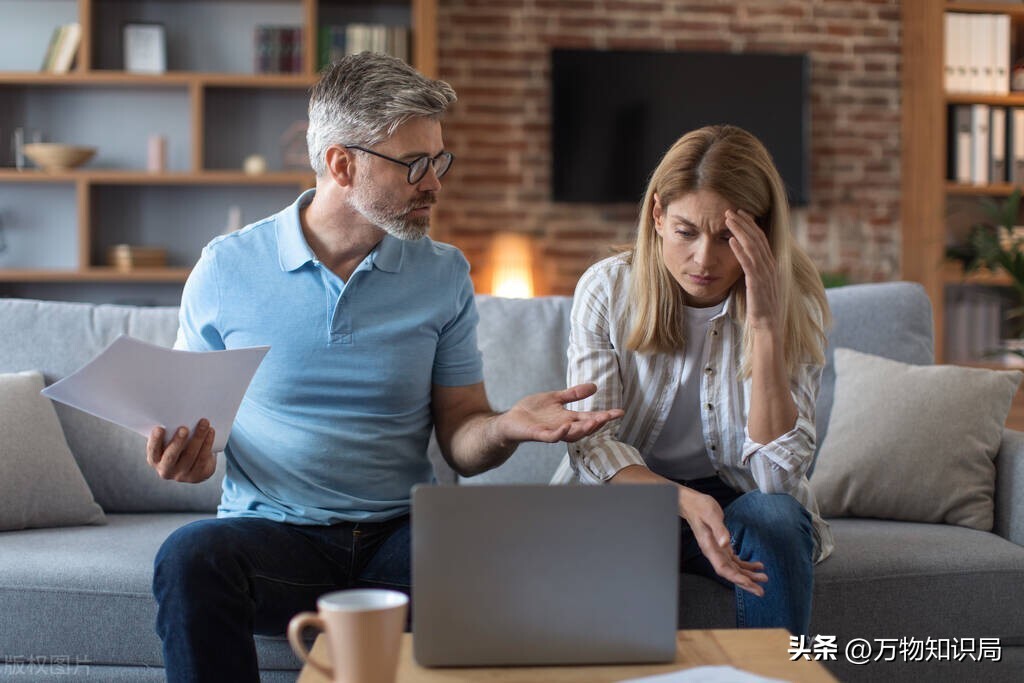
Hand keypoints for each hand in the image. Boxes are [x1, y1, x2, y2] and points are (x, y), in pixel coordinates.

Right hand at [147, 418, 216, 482]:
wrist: (195, 463)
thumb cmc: (179, 445)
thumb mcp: (171, 440)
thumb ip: (170, 431)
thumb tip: (177, 411)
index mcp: (155, 459)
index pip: (153, 451)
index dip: (155, 440)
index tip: (159, 428)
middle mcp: (166, 470)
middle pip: (171, 456)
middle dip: (178, 441)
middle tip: (184, 428)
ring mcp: (182, 475)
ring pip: (191, 456)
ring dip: (198, 438)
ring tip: (204, 423)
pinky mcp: (198, 475)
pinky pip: (203, 459)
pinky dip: (207, 443)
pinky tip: (211, 432)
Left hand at [496, 383, 623, 444]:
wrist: (511, 420)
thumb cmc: (532, 411)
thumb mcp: (555, 398)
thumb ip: (573, 394)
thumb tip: (594, 387)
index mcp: (568, 418)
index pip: (590, 417)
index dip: (605, 416)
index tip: (620, 412)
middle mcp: (563, 426)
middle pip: (584, 427)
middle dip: (597, 423)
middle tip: (609, 417)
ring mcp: (551, 432)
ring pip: (571, 434)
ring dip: (582, 429)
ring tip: (594, 423)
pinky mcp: (538, 434)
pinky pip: (551, 437)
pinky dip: (559, 433)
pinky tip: (566, 426)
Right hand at [679, 487, 767, 596]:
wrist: (692, 504)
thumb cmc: (700, 508)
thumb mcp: (711, 515)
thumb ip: (719, 529)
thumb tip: (725, 543)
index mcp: (710, 548)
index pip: (723, 569)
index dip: (736, 577)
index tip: (749, 583)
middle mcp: (714, 553)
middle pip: (731, 573)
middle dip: (745, 583)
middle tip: (760, 591)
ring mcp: (718, 551)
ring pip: (734, 568)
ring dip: (748, 575)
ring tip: (763, 578)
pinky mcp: (722, 547)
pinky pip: (735, 561)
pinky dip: (746, 565)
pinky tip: (757, 566)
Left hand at [725, 209, 780, 330]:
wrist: (769, 326)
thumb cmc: (763, 307)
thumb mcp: (760, 284)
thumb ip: (756, 271)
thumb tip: (748, 261)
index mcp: (772, 265)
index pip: (762, 239)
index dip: (751, 225)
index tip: (741, 214)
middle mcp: (771, 266)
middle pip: (757, 238)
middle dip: (744, 223)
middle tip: (731, 210)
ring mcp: (765, 274)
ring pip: (753, 246)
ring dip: (740, 231)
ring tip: (728, 219)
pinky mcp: (757, 283)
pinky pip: (748, 263)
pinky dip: (739, 250)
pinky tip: (731, 240)